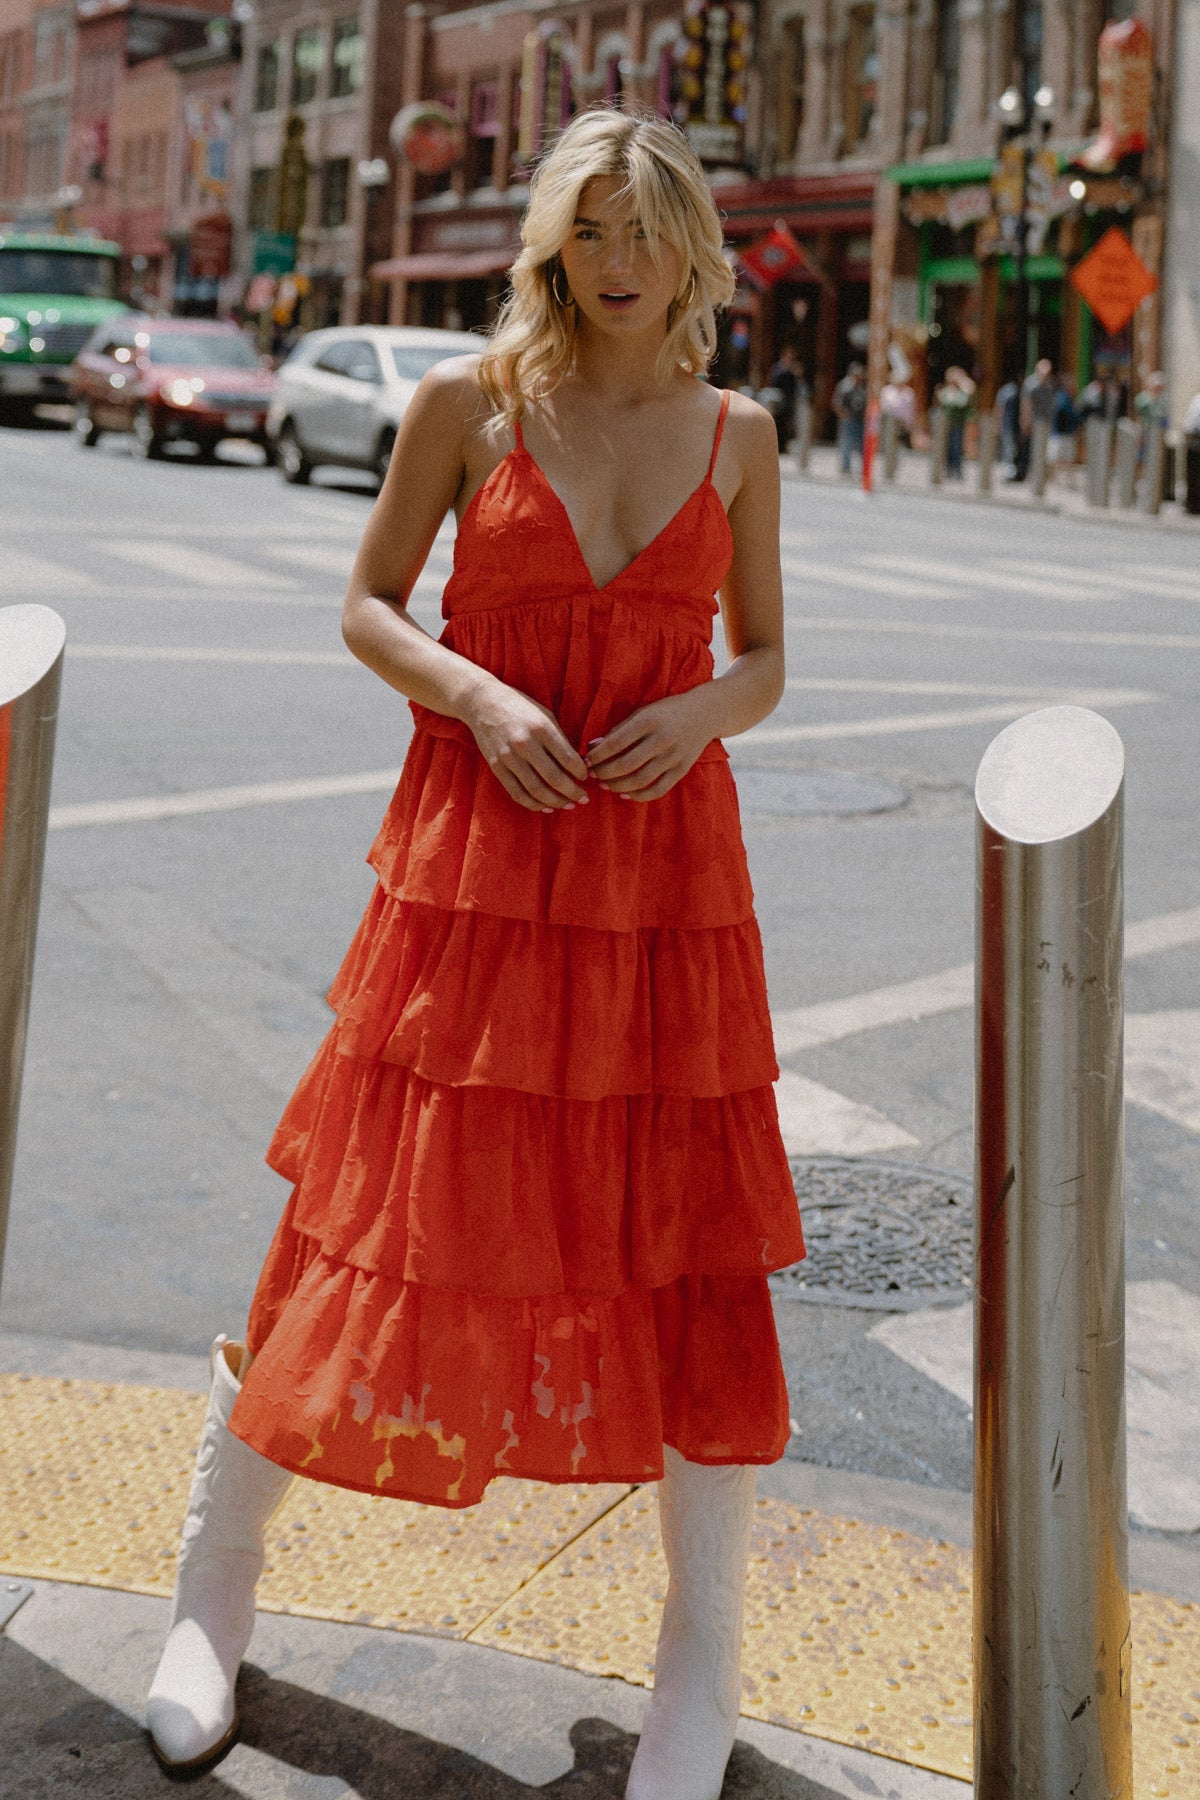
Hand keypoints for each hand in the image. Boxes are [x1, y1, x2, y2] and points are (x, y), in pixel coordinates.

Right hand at [463, 678, 589, 812]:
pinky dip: (534, 804)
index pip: (568, 758)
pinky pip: (517, 793)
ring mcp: (509, 757)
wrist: (483, 703)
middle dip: (573, 792)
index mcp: (541, 728)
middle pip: (554, 778)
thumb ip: (560, 739)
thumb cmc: (520, 707)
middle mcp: (525, 743)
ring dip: (556, 802)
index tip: (586, 777)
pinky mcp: (496, 767)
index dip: (581, 773)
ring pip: (536, 790)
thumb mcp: (545, 715)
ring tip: (568, 805)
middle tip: (584, 798)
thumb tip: (578, 765)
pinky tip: (546, 806)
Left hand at [585, 689, 716, 801]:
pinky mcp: (682, 769)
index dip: (597, 755)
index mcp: (649, 721)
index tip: (585, 761)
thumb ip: (620, 729)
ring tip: (604, 784)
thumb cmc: (667, 711)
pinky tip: (625, 794)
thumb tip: (593, 747)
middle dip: (604, 772)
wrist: (705, 712)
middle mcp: (662, 739)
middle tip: (592, 775)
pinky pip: (658, 789)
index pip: (616, 742)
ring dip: (617, 786)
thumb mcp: (643, 712)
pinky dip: (639, 796)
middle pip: (626, 764)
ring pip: (640, 780)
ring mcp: (674, 756)